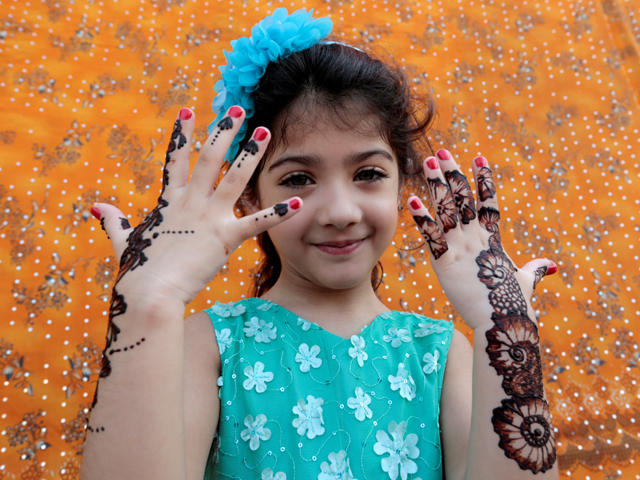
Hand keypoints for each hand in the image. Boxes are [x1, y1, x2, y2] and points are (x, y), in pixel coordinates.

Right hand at [92, 106, 301, 305]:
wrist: (150, 292)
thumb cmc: (138, 271)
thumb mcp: (124, 241)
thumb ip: (113, 221)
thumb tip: (96, 207)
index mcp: (170, 201)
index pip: (176, 160)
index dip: (182, 134)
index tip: (188, 110)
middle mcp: (191, 202)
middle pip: (209, 158)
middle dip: (224, 132)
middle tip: (238, 110)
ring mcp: (209, 217)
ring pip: (234, 178)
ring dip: (251, 154)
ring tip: (265, 132)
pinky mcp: (225, 237)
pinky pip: (256, 222)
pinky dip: (278, 213)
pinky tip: (296, 202)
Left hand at [407, 150, 555, 329]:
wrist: (503, 321)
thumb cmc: (514, 304)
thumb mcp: (525, 281)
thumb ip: (534, 269)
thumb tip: (549, 265)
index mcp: (492, 240)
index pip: (489, 203)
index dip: (484, 180)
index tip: (479, 159)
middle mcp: (476, 238)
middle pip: (464, 198)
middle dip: (452, 174)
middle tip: (441, 153)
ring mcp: (461, 248)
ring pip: (448, 209)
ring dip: (437, 184)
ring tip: (428, 162)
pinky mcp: (445, 261)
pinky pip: (431, 235)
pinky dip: (421, 217)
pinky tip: (411, 200)